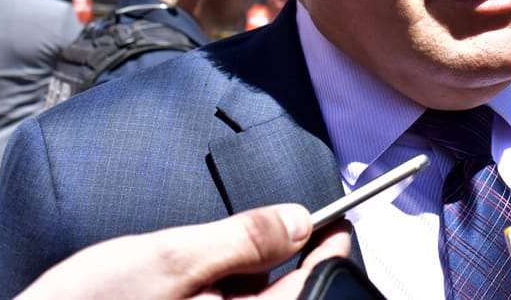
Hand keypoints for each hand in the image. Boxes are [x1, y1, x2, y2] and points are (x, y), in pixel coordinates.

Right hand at [17, 204, 350, 299]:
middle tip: (274, 226)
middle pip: (282, 296)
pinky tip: (190, 282)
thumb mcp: (171, 259)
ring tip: (208, 258)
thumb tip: (299, 219)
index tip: (339, 221)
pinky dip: (220, 295)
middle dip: (281, 262)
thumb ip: (242, 239)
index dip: (330, 247)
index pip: (311, 284)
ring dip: (245, 279)